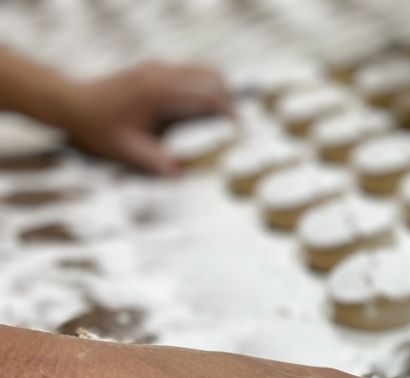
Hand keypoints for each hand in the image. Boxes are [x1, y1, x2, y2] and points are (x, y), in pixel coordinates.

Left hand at [63, 61, 232, 174]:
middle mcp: (161, 75)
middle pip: (211, 77)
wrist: (70, 105)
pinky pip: (189, 73)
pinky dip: (202, 88)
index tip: (240, 129)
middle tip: (233, 127)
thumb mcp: (128, 152)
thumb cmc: (98, 130)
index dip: (228, 111)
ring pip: (202, 71)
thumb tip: (182, 177)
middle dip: (227, 100)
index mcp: (159, 94)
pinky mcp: (153, 69)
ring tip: (220, 119)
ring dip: (216, 92)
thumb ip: (156, 164)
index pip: (206, 95)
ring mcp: (157, 69)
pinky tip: (198, 110)